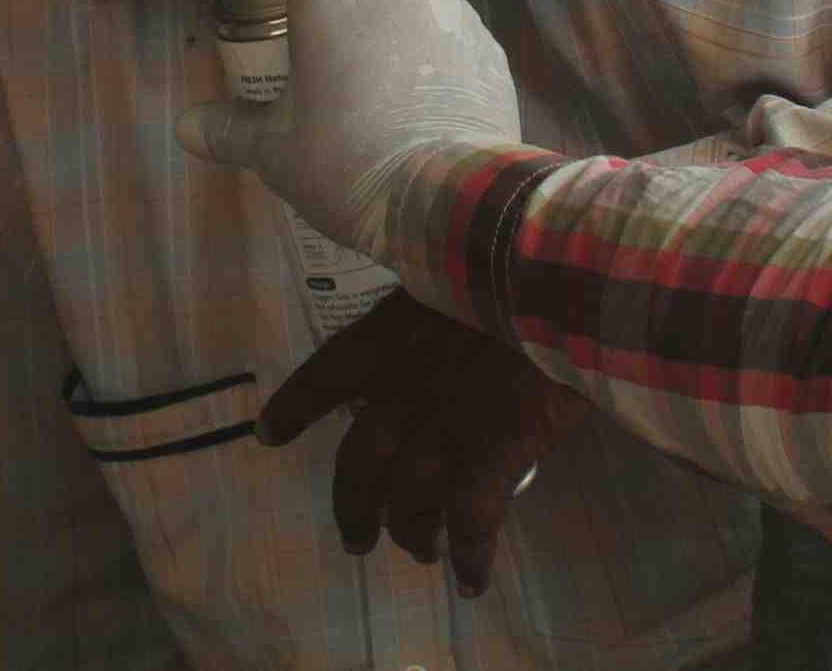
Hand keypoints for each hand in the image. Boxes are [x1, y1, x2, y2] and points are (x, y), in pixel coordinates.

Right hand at [174, 0, 518, 257]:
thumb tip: (186, 129)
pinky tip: (407, 85)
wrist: (458, 202)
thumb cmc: (351, 161)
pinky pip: (443, 19)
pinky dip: (420, 35)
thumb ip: (230, 131)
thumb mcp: (277, 153)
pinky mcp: (485, 41)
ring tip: (360, 48)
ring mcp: (449, 4)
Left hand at [262, 295, 590, 598]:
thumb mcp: (461, 263)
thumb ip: (447, 297)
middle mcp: (406, 383)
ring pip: (408, 498)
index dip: (296, 408)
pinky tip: (470, 581)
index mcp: (392, 332)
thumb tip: (454, 311)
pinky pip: (470, 520)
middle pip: (360, 461)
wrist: (563, 268)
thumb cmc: (520, 250)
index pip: (328, 373)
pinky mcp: (494, 451)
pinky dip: (468, 557)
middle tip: (357, 539)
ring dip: (410, 533)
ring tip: (421, 552)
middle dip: (353, 505)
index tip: (268, 436)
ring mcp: (446, 421)